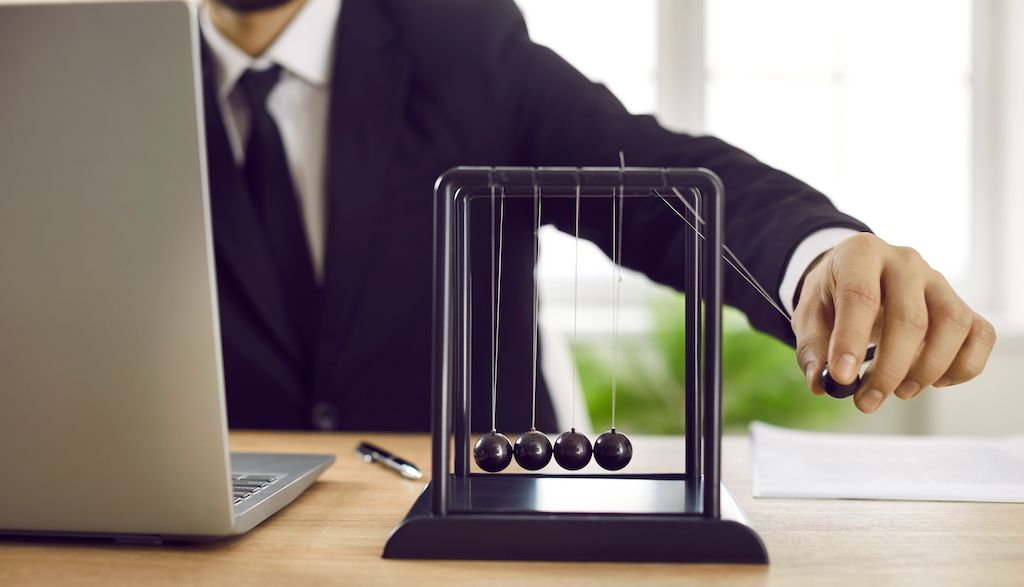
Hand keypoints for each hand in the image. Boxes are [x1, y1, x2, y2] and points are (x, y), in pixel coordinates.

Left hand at [792, 233, 995, 413]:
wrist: (858, 277)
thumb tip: (820, 384)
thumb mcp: (810, 315)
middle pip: (909, 317)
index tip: (842, 378)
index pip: (860, 296)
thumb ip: (812, 349)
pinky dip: (963, 366)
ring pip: (952, 325)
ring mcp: (939, 281)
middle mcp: (905, 262)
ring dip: (927, 369)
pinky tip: (933, 381)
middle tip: (866, 402)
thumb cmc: (833, 297)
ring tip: (899, 391)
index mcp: (861, 254)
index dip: (851, 340)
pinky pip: (980, 335)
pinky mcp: (962, 304)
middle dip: (889, 369)